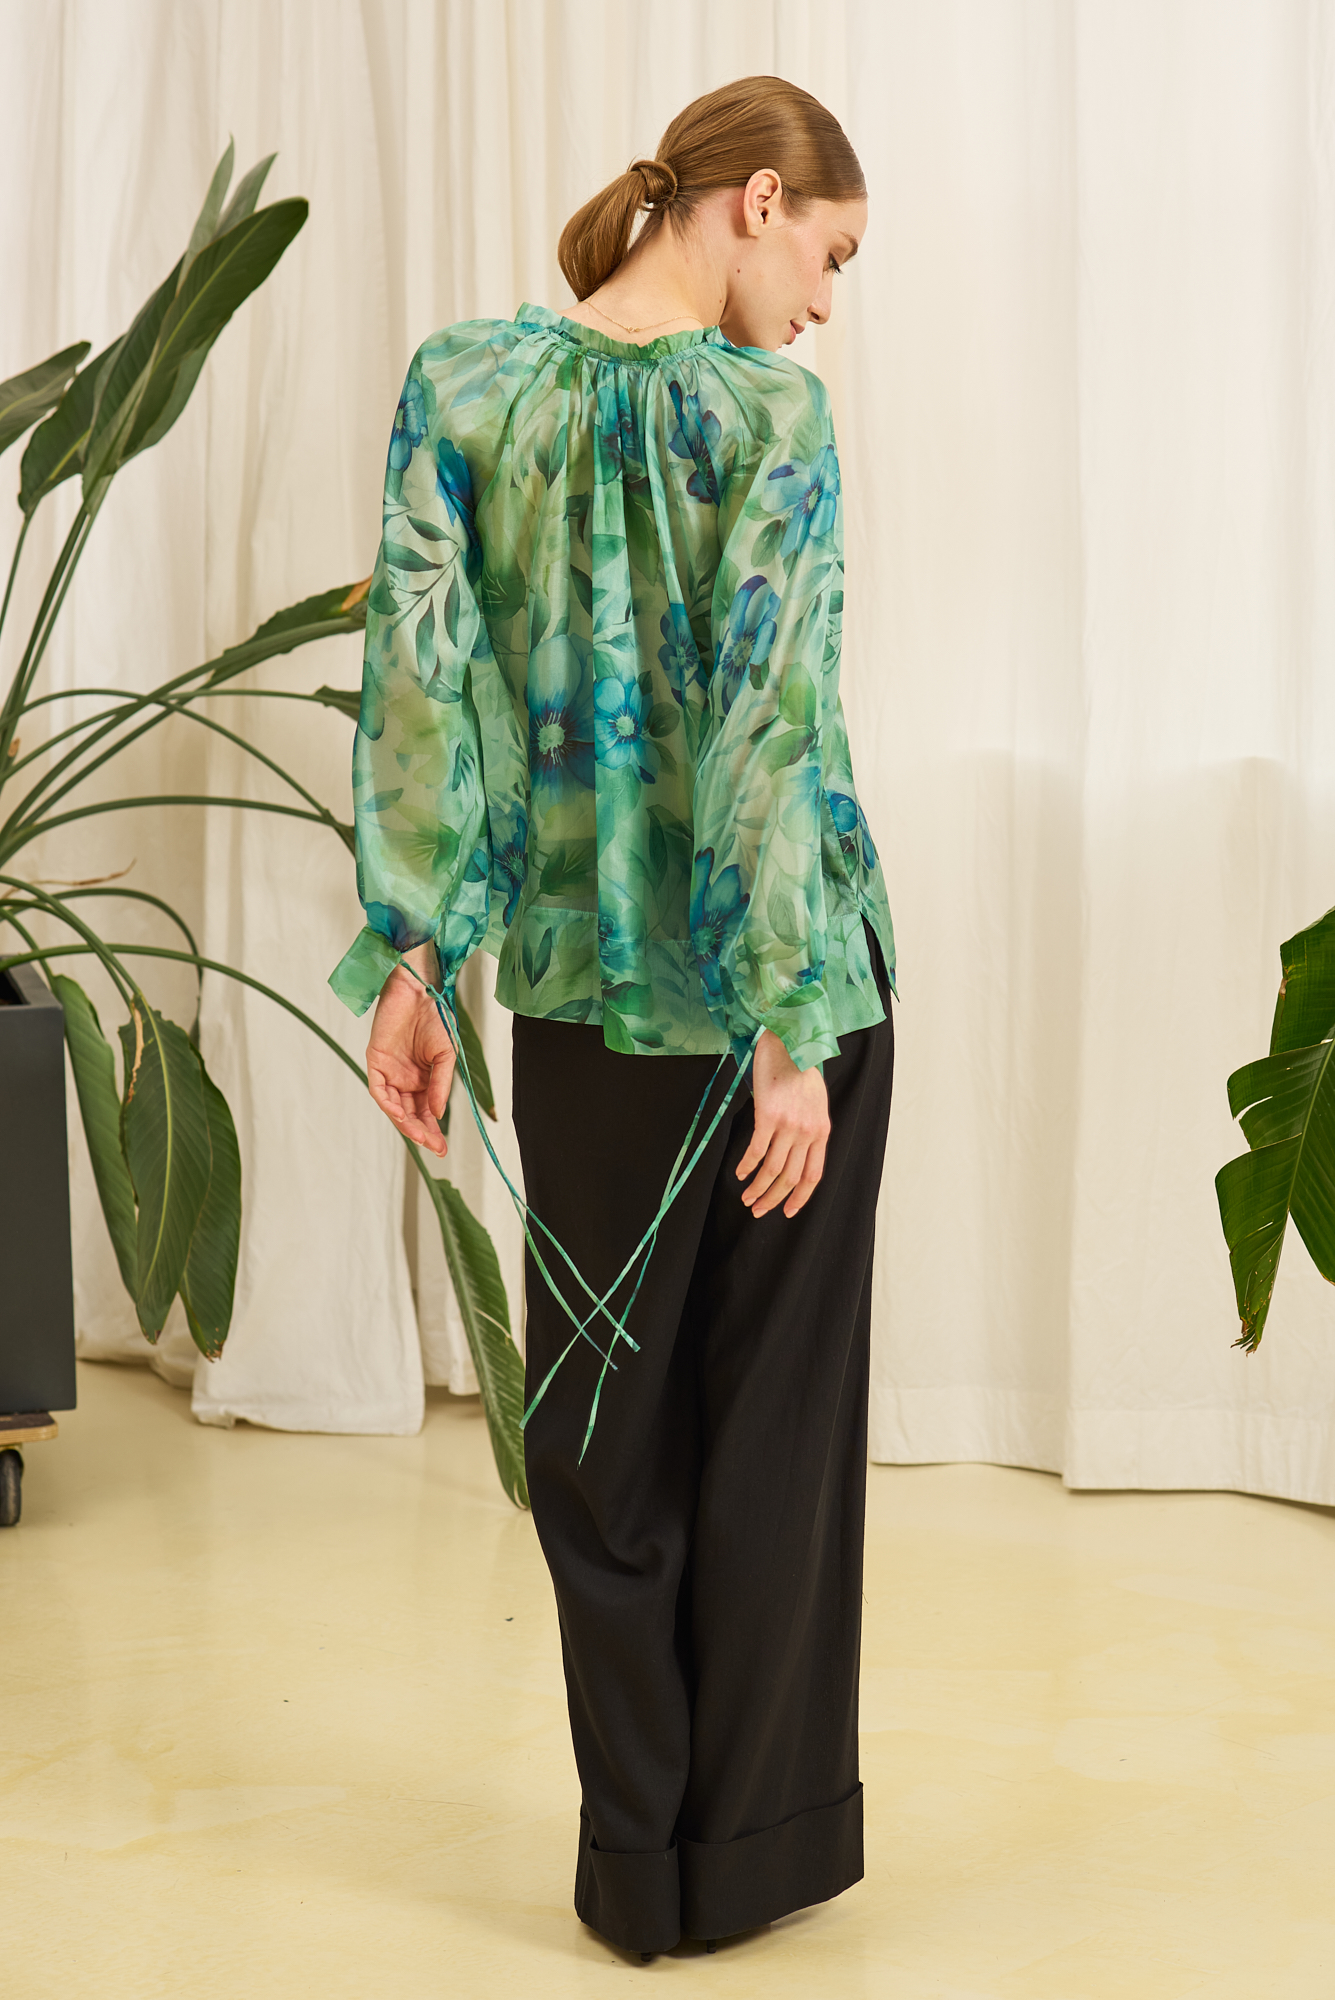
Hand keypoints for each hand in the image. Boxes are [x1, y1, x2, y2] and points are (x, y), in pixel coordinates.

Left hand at [366, 961, 455, 1157]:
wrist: (420, 990)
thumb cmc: (436, 1018)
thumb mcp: (446, 1056)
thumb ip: (441, 1085)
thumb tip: (437, 1114)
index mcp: (425, 1080)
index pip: (426, 1112)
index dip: (433, 1131)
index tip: (442, 1148)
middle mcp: (406, 1079)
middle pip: (410, 1114)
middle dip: (421, 1132)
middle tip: (433, 1147)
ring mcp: (390, 1072)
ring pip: (394, 1107)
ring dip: (405, 1123)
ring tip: (418, 1135)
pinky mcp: (376, 1061)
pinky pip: (379, 1090)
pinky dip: (388, 1104)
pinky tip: (400, 1115)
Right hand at [736, 1028, 830, 1218]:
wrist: (790, 1042)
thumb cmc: (800, 1070)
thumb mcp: (814, 1104)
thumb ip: (808, 1129)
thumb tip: (793, 1154)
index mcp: (822, 1132)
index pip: (813, 1176)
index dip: (800, 1198)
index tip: (787, 1211)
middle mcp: (808, 1132)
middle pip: (790, 1178)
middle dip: (773, 1199)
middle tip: (758, 1211)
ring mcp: (789, 1125)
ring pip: (772, 1170)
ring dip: (757, 1189)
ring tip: (746, 1198)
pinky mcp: (768, 1116)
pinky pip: (756, 1151)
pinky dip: (746, 1167)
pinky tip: (739, 1174)